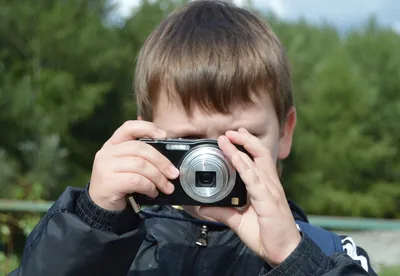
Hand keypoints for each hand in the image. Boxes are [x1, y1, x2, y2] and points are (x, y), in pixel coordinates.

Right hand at [89, 120, 179, 210]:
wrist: (101, 206)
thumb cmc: (120, 184)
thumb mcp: (128, 166)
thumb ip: (142, 157)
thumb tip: (169, 161)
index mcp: (113, 144)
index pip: (129, 127)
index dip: (148, 128)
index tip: (164, 135)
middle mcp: (107, 152)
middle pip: (140, 148)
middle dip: (161, 161)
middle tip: (174, 174)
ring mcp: (105, 166)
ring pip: (140, 165)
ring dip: (158, 178)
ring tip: (165, 187)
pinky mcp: (108, 182)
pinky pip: (136, 181)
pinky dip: (149, 187)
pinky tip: (152, 192)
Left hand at [199, 128, 300, 266]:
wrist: (283, 252)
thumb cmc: (266, 235)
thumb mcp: (239, 221)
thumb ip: (224, 212)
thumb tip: (204, 207)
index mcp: (265, 187)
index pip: (257, 159)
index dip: (247, 145)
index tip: (234, 135)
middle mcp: (269, 184)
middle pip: (260, 153)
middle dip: (245, 139)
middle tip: (229, 132)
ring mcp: (270, 191)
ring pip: (256, 162)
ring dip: (240, 148)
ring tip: (227, 138)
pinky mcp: (268, 200)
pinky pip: (254, 180)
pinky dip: (243, 167)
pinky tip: (234, 158)